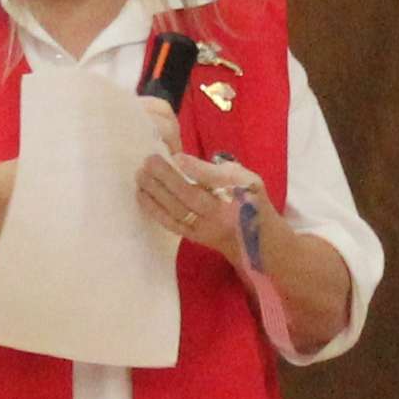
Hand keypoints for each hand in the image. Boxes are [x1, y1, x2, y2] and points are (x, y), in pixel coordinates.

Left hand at [135, 146, 260, 254]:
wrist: (257, 243)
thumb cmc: (252, 203)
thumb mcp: (249, 181)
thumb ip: (224, 171)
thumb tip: (189, 161)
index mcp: (239, 195)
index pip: (216, 181)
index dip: (196, 169)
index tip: (177, 155)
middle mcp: (222, 214)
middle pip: (191, 196)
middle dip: (167, 177)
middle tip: (149, 160)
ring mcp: (206, 228)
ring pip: (177, 210)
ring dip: (156, 192)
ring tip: (141, 174)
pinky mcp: (193, 237)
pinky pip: (170, 223)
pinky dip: (154, 208)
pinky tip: (141, 193)